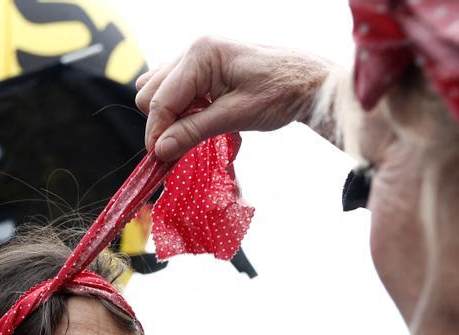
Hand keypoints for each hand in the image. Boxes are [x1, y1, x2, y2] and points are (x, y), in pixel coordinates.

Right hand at [136, 37, 335, 160]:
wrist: (308, 81)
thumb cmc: (280, 93)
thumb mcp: (236, 117)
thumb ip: (193, 132)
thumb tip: (160, 151)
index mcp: (201, 54)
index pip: (159, 100)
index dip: (157, 133)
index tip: (161, 160)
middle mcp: (193, 49)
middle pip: (150, 94)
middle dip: (162, 124)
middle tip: (182, 145)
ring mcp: (196, 56)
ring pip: (157, 91)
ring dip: (169, 116)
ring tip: (194, 129)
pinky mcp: (201, 66)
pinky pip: (173, 89)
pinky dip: (179, 108)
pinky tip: (200, 116)